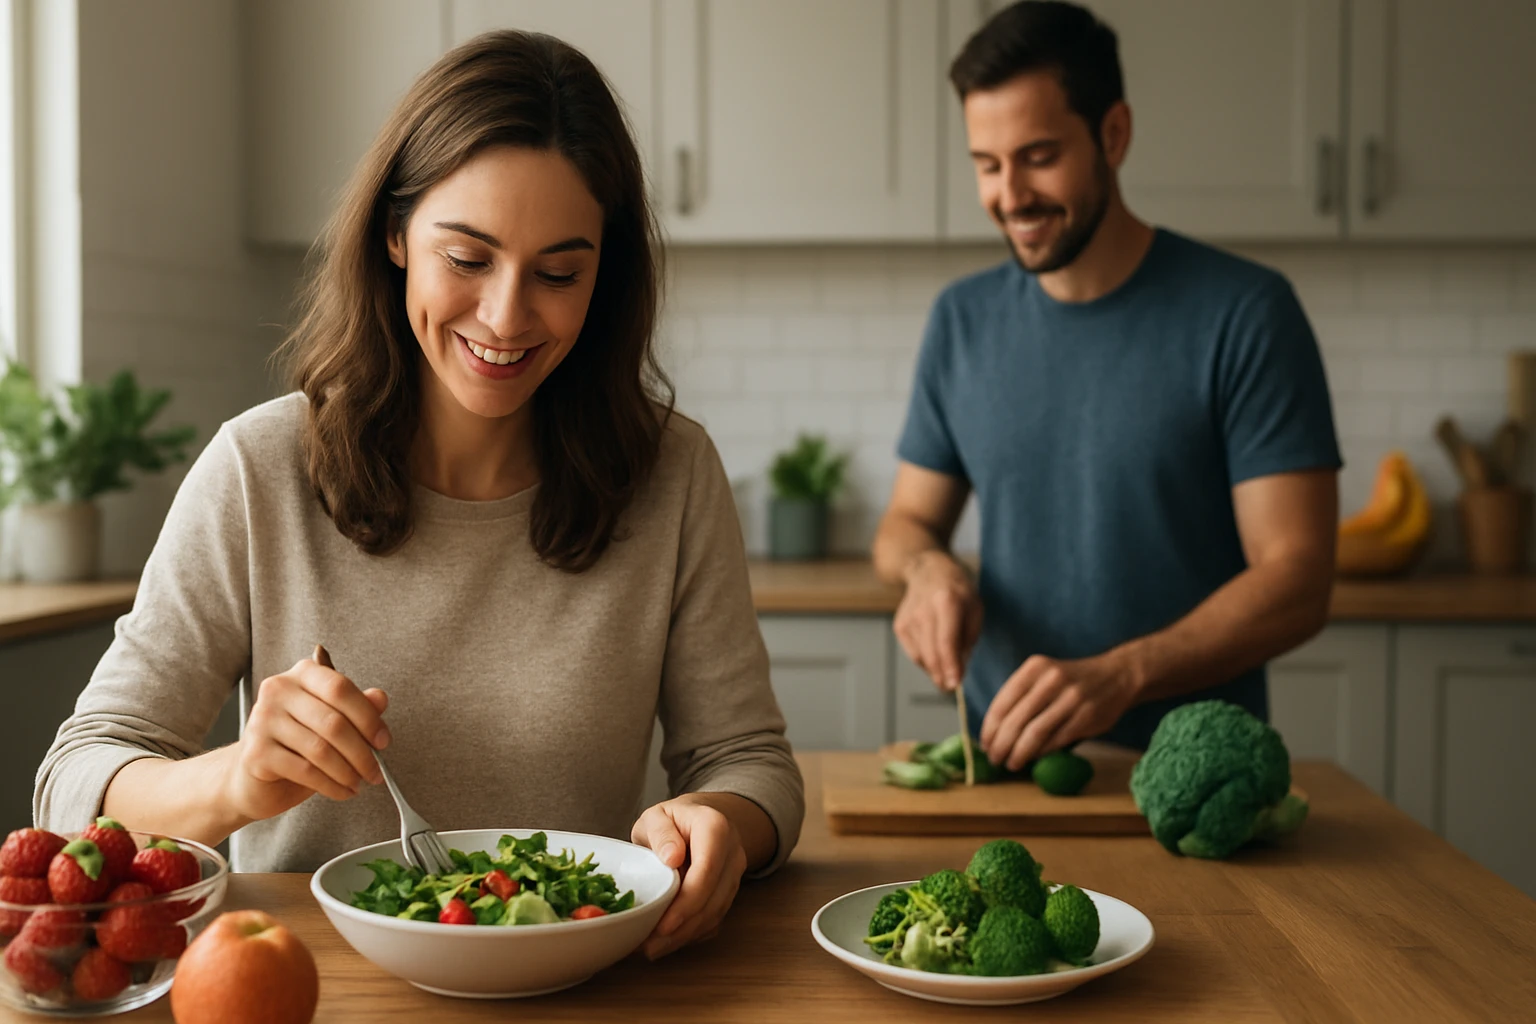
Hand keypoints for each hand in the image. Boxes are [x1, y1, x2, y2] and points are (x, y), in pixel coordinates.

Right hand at [223, 654, 390, 822]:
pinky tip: (342, 792)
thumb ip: (356, 709)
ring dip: (348, 772)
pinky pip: (306, 771)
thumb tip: (380, 698)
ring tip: (358, 783)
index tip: (383, 742)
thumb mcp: (332, 723)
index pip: (341, 688)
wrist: (252, 778)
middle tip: (376, 772)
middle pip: (333, 721)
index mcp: (302, 674)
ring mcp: (263, 720)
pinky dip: (331, 786)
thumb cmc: (297, 746)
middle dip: (362, 752)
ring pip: (321, 749)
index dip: (368, 717)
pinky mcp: (256, 753)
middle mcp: (278, 690)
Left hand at [630, 794, 750, 959]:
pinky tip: (668, 943)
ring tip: (653, 949)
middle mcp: (732, 854)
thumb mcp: (657, 815)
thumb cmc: (672, 820)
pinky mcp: (729, 893)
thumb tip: (672, 857)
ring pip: (715, 914)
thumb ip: (661, 832)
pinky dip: (692, 935)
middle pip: (713, 899)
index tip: (664, 925)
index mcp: (715, 828)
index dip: (687, 902)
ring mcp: (734, 876)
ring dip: (685, 936)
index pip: (707, 870)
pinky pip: (714, 920)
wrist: (699, 819)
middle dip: (683, 928)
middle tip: (650, 946)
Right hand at [893, 551, 981, 691]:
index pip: (946, 642)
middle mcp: (923, 611)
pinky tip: (935, 656)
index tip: (955, 684)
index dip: (951, 666)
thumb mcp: (975, 608)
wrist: (928, 570)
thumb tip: (960, 668)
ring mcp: (908, 619)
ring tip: (947, 671)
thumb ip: (969, 638)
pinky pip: (914, 653)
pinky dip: (925, 660)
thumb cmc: (958, 590)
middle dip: (942, 675)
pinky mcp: (900, 626)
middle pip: (931, 653)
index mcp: (946, 602)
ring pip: (921, 657)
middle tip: (951, 687)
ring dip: (935, 670)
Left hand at [980, 652, 1137, 770]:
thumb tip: (995, 731)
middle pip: (1015, 719)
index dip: (990, 727)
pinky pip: (1057, 739)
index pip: (1003, 702)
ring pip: (1035, 732)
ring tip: (1010, 763)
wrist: (1118, 675)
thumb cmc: (1072, 680)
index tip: (984, 744)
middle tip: (994, 759)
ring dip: (1018, 753)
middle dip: (1000, 744)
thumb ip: (1022, 697)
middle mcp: (1051, 679)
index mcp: (1034, 667)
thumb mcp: (1044, 676)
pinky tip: (1033, 758)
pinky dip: (1041, 752)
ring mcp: (1071, 697)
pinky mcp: (1087, 715)